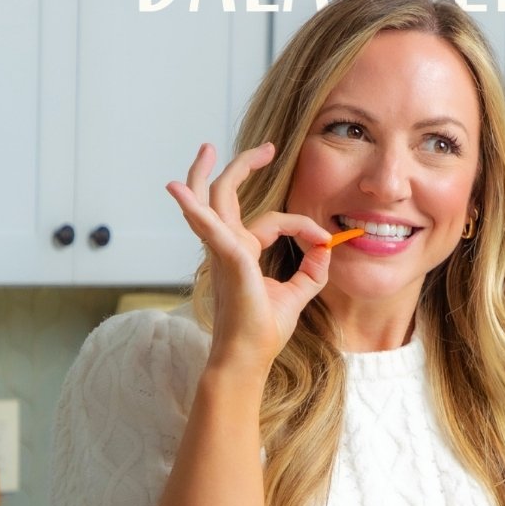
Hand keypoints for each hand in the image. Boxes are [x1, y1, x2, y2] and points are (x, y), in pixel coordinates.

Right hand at [166, 142, 331, 376]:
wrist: (247, 358)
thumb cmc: (262, 331)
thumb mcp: (296, 295)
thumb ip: (311, 270)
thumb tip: (327, 248)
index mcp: (242, 252)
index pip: (273, 222)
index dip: (304, 227)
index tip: (325, 239)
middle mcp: (228, 246)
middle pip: (227, 196)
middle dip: (243, 167)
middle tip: (265, 148)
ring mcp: (223, 251)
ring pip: (212, 202)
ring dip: (207, 174)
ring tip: (207, 148)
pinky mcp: (227, 259)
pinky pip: (212, 227)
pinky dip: (194, 208)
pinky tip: (177, 191)